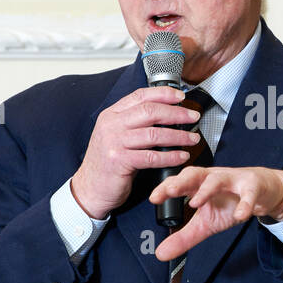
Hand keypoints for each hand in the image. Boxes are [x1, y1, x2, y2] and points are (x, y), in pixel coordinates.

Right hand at [70, 86, 204, 218]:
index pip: (140, 96)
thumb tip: (167, 114)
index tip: (181, 97)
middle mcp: (111, 125)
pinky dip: (170, 156)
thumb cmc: (107, 163)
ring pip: (154, 134)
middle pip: (150, 111)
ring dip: (178, 136)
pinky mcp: (119, 161)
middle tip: (193, 117)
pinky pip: (151, 156)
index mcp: (111, 114)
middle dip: (176, 113)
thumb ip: (135, 122)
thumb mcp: (117, 135)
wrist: (90, 188)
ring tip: (192, 139)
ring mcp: (114, 143)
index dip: (163, 94)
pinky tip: (181, 157)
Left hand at [149, 166, 282, 260]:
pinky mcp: (254, 185)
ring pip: (218, 179)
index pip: (180, 182)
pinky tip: (240, 215)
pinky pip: (249, 193)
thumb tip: (160, 254)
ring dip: (206, 189)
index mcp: (199, 184)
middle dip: (182, 181)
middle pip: (195, 174)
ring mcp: (234, 180)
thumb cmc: (232, 201)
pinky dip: (244, 203)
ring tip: (196, 202)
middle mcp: (214, 178)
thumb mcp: (206, 223)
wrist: (266, 191)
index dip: (166, 188)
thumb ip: (184, 237)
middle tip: (170, 191)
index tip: (154, 199)